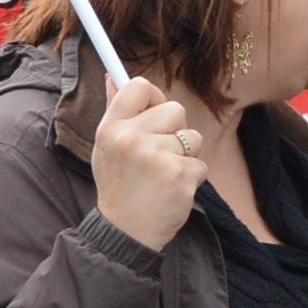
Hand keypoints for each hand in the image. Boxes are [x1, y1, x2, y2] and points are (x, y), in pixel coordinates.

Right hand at [89, 77, 207, 250]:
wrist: (126, 232)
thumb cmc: (119, 185)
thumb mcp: (106, 147)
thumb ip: (115, 110)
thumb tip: (113, 76)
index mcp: (112, 128)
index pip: (139, 86)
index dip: (153, 96)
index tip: (154, 112)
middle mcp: (132, 139)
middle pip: (175, 109)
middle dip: (175, 129)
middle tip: (159, 154)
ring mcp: (158, 157)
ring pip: (192, 137)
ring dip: (185, 155)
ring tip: (164, 174)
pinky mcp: (180, 176)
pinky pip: (200, 163)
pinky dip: (192, 177)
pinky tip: (172, 190)